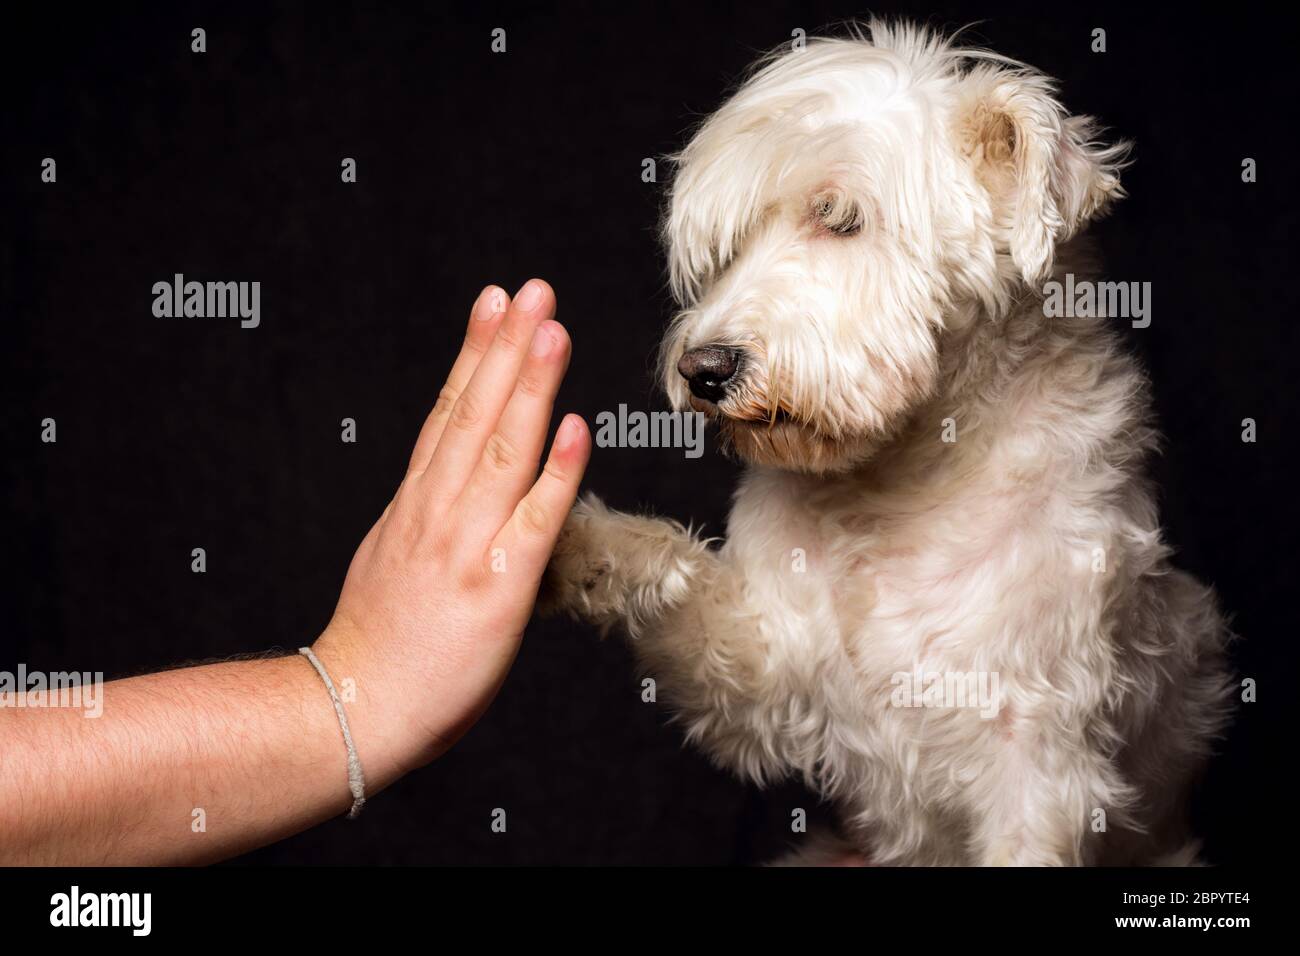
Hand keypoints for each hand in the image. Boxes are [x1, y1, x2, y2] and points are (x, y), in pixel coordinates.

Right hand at [312, 279, 589, 787]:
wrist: (354, 710)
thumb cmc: (379, 644)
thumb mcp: (390, 558)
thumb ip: (425, 517)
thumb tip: (445, 485)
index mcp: (415, 504)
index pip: (448, 412)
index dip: (475, 354)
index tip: (494, 304)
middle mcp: (438, 511)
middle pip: (474, 413)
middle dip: (505, 346)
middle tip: (532, 289)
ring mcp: (466, 544)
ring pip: (501, 449)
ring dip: (528, 384)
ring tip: (550, 328)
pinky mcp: (497, 587)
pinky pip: (533, 520)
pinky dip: (554, 471)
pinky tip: (575, 427)